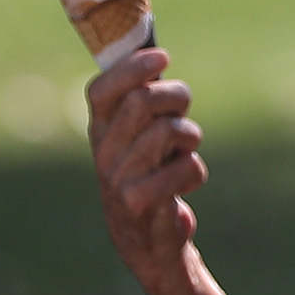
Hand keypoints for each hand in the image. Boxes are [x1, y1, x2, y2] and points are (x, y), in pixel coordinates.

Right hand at [88, 48, 203, 287]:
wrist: (148, 241)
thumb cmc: (150, 175)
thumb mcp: (141, 136)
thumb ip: (144, 100)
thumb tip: (155, 53)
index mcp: (99, 130)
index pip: (102, 89)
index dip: (132, 67)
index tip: (163, 58)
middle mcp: (103, 151)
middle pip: (143, 100)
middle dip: (176, 96)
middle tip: (183, 109)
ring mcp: (118, 178)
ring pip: (169, 131)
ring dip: (190, 137)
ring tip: (185, 151)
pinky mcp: (139, 202)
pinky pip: (185, 167)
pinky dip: (194, 171)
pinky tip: (185, 183)